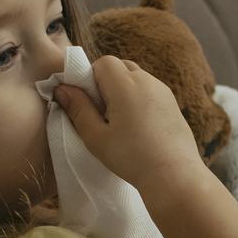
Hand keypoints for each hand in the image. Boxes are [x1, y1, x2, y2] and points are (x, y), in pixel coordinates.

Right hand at [53, 56, 204, 190]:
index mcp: (126, 84)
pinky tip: (139, 127)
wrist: (174, 175)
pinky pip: (150, 91)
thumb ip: (78, 109)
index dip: (90, 77)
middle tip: (103, 112)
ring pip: (137, 78)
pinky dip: (140, 100)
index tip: (89, 102)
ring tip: (121, 122)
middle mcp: (147, 80)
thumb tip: (62, 89)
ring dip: (124, 91)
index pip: (103, 62)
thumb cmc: (131, 157)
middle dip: (107, 82)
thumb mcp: (96, 137)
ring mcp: (163, 91)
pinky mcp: (173, 104)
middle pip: (121, 66)